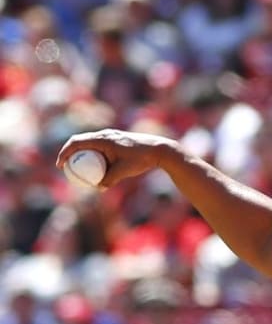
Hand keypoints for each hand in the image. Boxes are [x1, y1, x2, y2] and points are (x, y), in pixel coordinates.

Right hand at [56, 129, 176, 188]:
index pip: (76, 143)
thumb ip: (109, 180)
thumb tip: (98, 188)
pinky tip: (93, 165)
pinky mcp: (116, 140)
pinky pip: (98, 145)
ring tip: (77, 168)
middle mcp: (105, 135)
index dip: (64, 153)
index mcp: (103, 139)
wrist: (159, 150)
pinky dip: (92, 154)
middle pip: (80, 142)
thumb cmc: (141, 159)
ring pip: (89, 143)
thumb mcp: (124, 171)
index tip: (60, 166)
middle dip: (70, 154)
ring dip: (81, 154)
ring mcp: (111, 136)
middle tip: (66, 168)